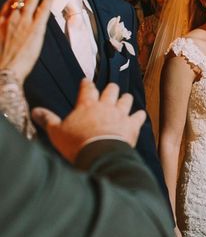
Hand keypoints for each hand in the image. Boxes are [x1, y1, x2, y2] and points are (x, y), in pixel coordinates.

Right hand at [0, 0, 52, 81]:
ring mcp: (23, 22)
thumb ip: (3, 34)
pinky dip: (48, 0)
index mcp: (0, 21)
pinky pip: (43, 10)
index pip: (9, 3)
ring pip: (31, 0)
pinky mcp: (35, 29)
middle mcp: (11, 18)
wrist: (4, 71)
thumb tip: (8, 34)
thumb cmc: (1, 62)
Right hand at [31, 80, 146, 162]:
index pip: (87, 87)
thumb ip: (48, 119)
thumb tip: (35, 111)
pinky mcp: (132, 124)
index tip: (87, 81)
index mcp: (86, 104)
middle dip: (110, 89)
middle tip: (110, 90)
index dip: (87, 84)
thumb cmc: (76, 143)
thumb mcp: (57, 132)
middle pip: (111, 89)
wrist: (100, 154)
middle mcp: (106, 105)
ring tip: (125, 99)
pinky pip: (139, 115)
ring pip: (126, 99)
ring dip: (125, 99)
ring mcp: (121, 114)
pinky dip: (139, 115)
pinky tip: (139, 115)